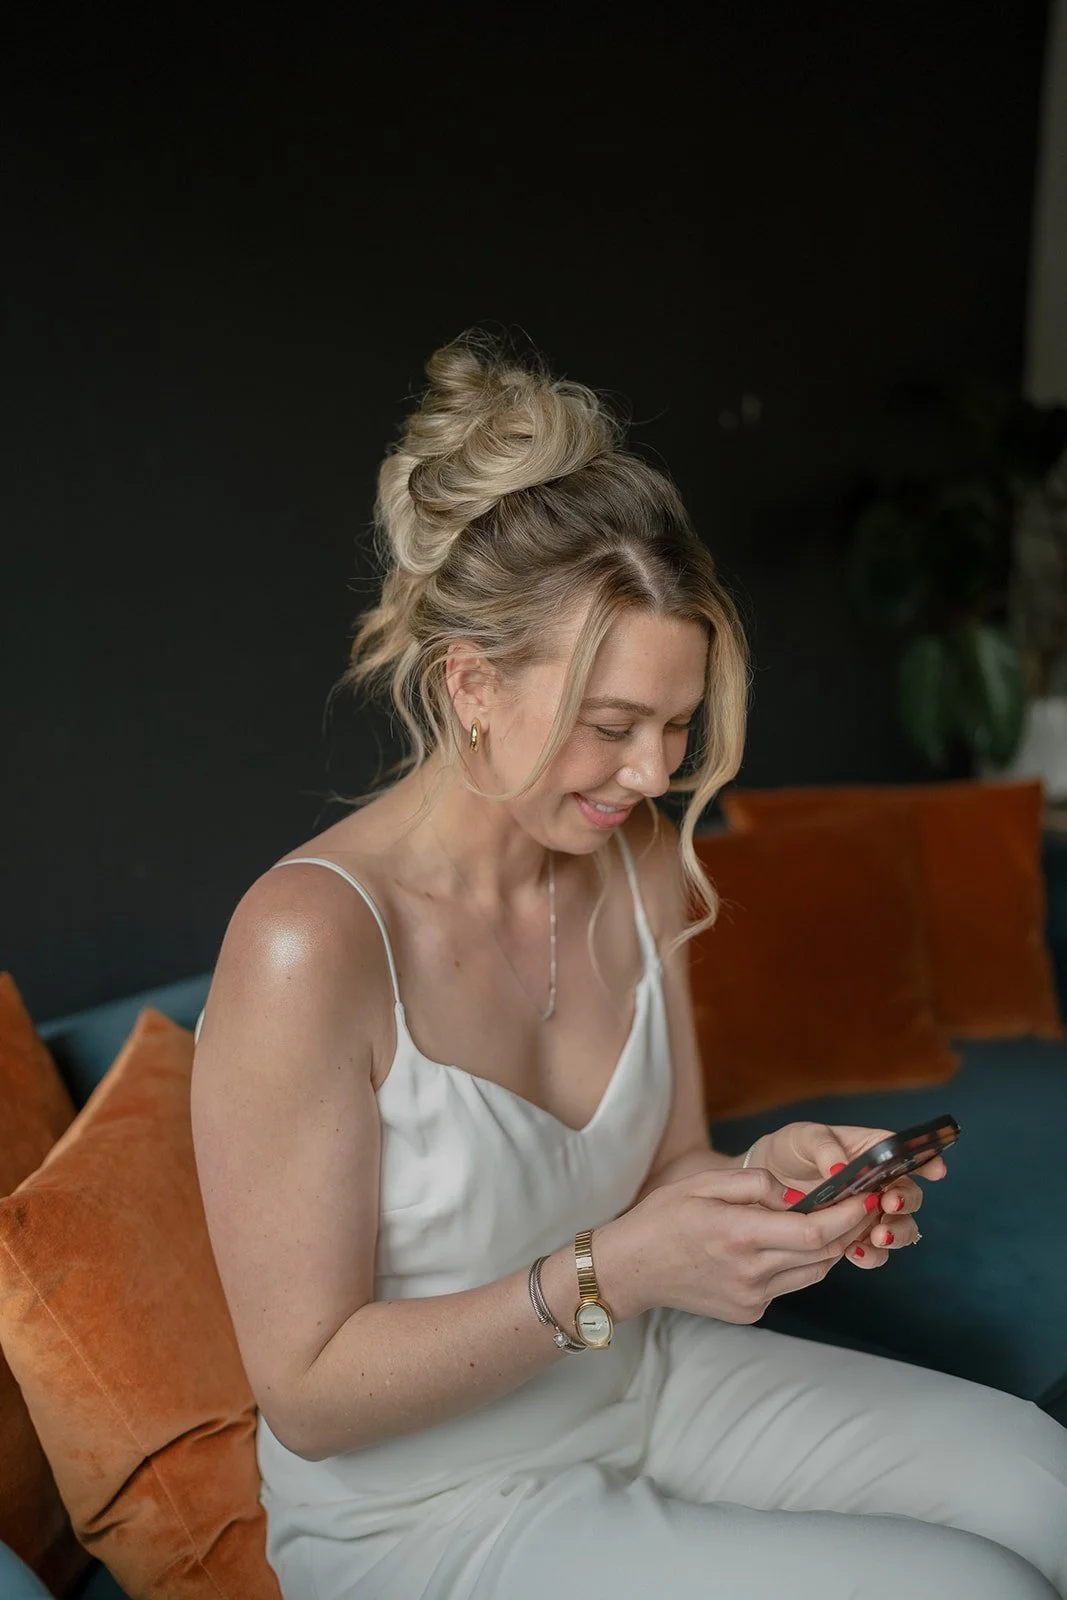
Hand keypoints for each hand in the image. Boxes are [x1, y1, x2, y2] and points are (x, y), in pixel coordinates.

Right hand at [603, 1166, 876, 1324]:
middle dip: (849, 1227)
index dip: (847, 1216)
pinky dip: (800, 1262)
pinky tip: (789, 1242)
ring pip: (813, 1272)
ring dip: (829, 1246)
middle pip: (823, 1254)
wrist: (630, 1269)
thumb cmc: (663, 1218)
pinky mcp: (749, 1311)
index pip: (814, 1232)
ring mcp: (752, 1298)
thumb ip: (755, 1183)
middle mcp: (750, 1273)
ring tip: (836, 1219)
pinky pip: (790, 1284)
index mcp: (739, 1235)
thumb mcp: (702, 1183)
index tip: (865, 1196)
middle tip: (863, 1202)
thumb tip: (796, 1194)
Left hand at [749, 1122, 947, 1268]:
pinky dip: (872, 1254)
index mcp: (874, 1151)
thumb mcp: (804, 1137)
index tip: (937, 1170)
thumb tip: (840, 1168)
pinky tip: (856, 1252)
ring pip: (901, 1227)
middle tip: (888, 1204)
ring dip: (897, 1233)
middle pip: (910, 1195)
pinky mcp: (856, 1236)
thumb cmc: (792, 1149)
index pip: (908, 1154)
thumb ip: (825, 1147)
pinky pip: (876, 1251)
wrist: (767, 1183)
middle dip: (906, 1202)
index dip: (928, 1160)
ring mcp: (870, 1213)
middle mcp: (880, 1183)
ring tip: (879, 1236)